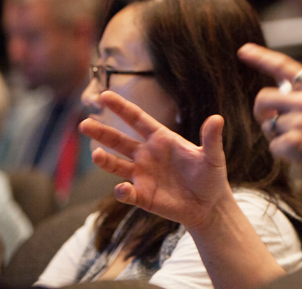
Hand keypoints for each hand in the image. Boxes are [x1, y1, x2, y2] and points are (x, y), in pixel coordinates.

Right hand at [79, 91, 231, 228]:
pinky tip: (124, 189)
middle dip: (102, 132)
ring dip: (104, 160)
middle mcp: (147, 154)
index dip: (121, 107)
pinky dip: (122, 191)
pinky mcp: (142, 196)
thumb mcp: (212, 156)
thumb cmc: (211, 176)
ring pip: (116, 165)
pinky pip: (127, 192)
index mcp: (161, 139)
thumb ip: (211, 138)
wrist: (209, 206)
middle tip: (84, 124)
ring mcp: (142, 175)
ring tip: (95, 154)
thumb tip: (217, 118)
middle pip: (119, 140)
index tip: (104, 95)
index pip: (137, 119)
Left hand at [238, 43, 301, 197]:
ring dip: (279, 136)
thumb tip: (280, 92)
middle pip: (263, 98)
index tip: (244, 50)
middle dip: (261, 112)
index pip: (283, 66)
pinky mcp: (293, 142)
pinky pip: (274, 146)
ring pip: (268, 126)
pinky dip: (284, 153)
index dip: (260, 56)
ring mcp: (298, 121)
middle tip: (268, 121)